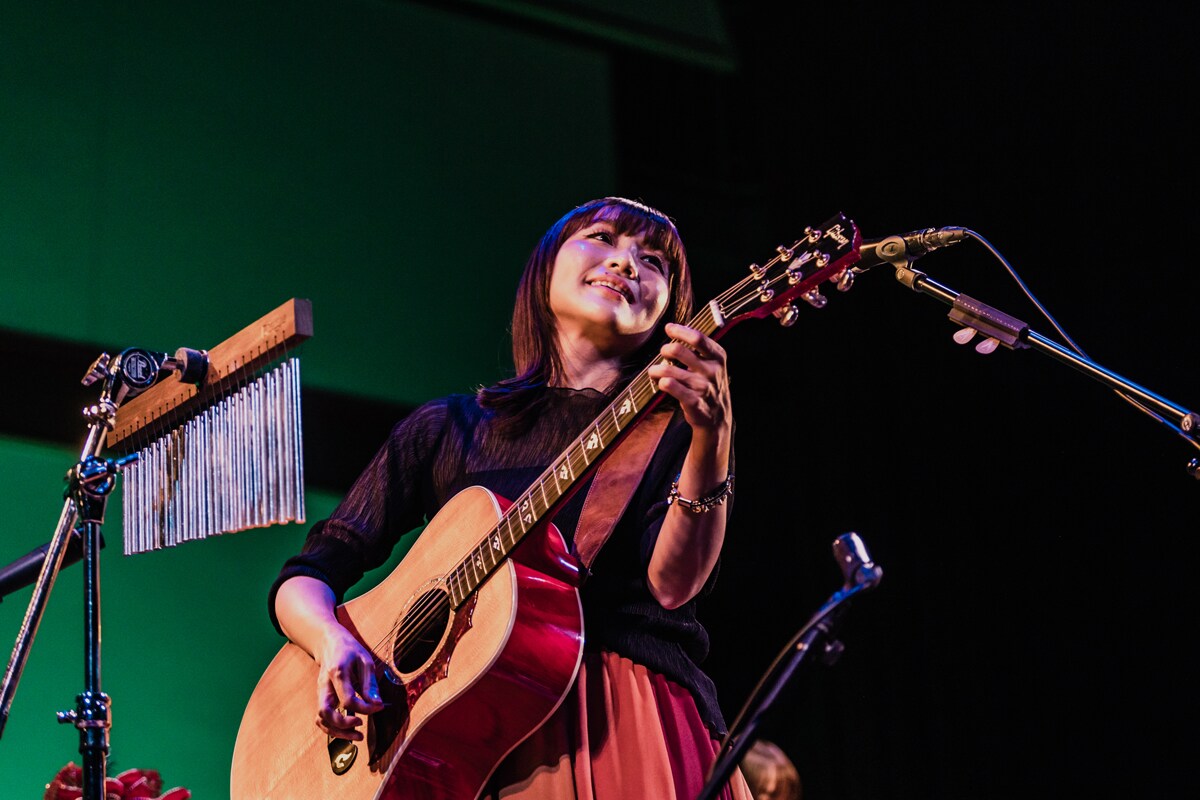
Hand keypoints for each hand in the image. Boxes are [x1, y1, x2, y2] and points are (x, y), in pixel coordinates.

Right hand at [313, 626, 385, 740]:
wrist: (330, 643)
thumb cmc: (350, 651)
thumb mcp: (365, 660)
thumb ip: (369, 683)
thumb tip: (377, 704)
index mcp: (337, 673)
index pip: (347, 699)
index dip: (364, 708)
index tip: (378, 708)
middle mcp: (324, 685)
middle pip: (326, 712)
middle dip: (343, 726)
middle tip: (361, 729)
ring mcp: (320, 693)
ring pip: (321, 719)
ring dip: (337, 732)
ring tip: (357, 735)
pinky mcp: (321, 698)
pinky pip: (321, 718)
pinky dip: (332, 728)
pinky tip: (348, 730)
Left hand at [649, 323, 731, 439]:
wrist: (718, 416)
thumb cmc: (708, 383)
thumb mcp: (711, 363)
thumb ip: (697, 346)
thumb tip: (671, 326)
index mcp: (718, 357)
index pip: (697, 338)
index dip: (680, 331)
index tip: (668, 328)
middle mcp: (712, 371)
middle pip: (678, 351)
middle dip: (665, 350)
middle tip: (663, 354)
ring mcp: (704, 388)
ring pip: (668, 371)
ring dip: (656, 369)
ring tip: (654, 372)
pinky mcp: (694, 403)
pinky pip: (671, 387)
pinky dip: (661, 383)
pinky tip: (660, 383)